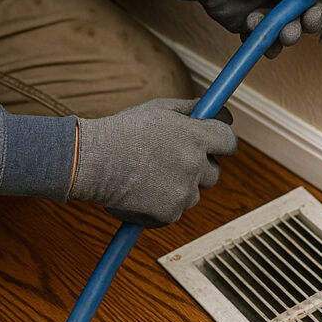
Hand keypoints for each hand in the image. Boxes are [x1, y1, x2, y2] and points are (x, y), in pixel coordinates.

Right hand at [68, 98, 235, 227]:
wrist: (93, 160)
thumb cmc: (124, 130)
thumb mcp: (159, 109)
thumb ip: (191, 109)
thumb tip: (216, 109)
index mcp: (195, 136)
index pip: (229, 141)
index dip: (221, 142)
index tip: (213, 143)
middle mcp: (194, 164)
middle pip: (214, 171)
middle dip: (200, 166)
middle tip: (174, 159)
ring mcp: (183, 192)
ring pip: (193, 192)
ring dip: (180, 185)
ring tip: (149, 173)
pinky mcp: (170, 213)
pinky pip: (175, 209)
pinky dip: (162, 203)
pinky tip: (141, 189)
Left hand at [175, 0, 321, 57]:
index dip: (319, 10)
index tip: (311, 18)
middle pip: (306, 21)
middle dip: (299, 29)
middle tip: (288, 33)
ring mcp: (270, 15)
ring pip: (286, 35)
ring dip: (279, 37)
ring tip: (257, 24)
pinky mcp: (252, 28)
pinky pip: (264, 44)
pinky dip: (260, 42)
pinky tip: (247, 27)